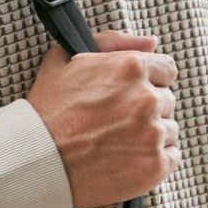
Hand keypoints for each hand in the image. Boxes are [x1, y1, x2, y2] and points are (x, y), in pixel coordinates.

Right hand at [26, 29, 179, 207]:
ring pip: (169, 130)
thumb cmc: (47, 110)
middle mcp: (147, 98)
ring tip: (118, 144)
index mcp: (131, 67)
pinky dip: (154, 160)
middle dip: (147, 109)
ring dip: (150, 135)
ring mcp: (153, 134)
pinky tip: (127, 160)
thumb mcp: (65, 59)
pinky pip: (172, 158)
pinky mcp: (155, 165)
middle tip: (116, 122)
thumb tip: (151, 42)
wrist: (35, 160)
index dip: (147, 82)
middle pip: (167, 100)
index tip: (129, 96)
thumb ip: (111, 41)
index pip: (166, 69)